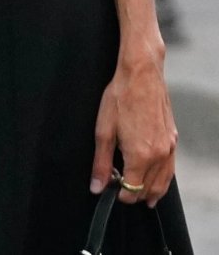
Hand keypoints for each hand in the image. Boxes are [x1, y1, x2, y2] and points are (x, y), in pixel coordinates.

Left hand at [91, 53, 177, 207]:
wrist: (141, 74)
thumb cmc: (120, 97)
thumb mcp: (103, 130)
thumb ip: (101, 162)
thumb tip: (97, 186)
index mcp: (141, 156)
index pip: (132, 190)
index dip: (120, 194)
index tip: (111, 188)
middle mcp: (159, 156)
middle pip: (148, 189)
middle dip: (134, 193)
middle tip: (120, 188)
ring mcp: (169, 148)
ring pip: (162, 182)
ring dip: (150, 191)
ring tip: (139, 195)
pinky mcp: (173, 140)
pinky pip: (169, 169)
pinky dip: (161, 179)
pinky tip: (153, 177)